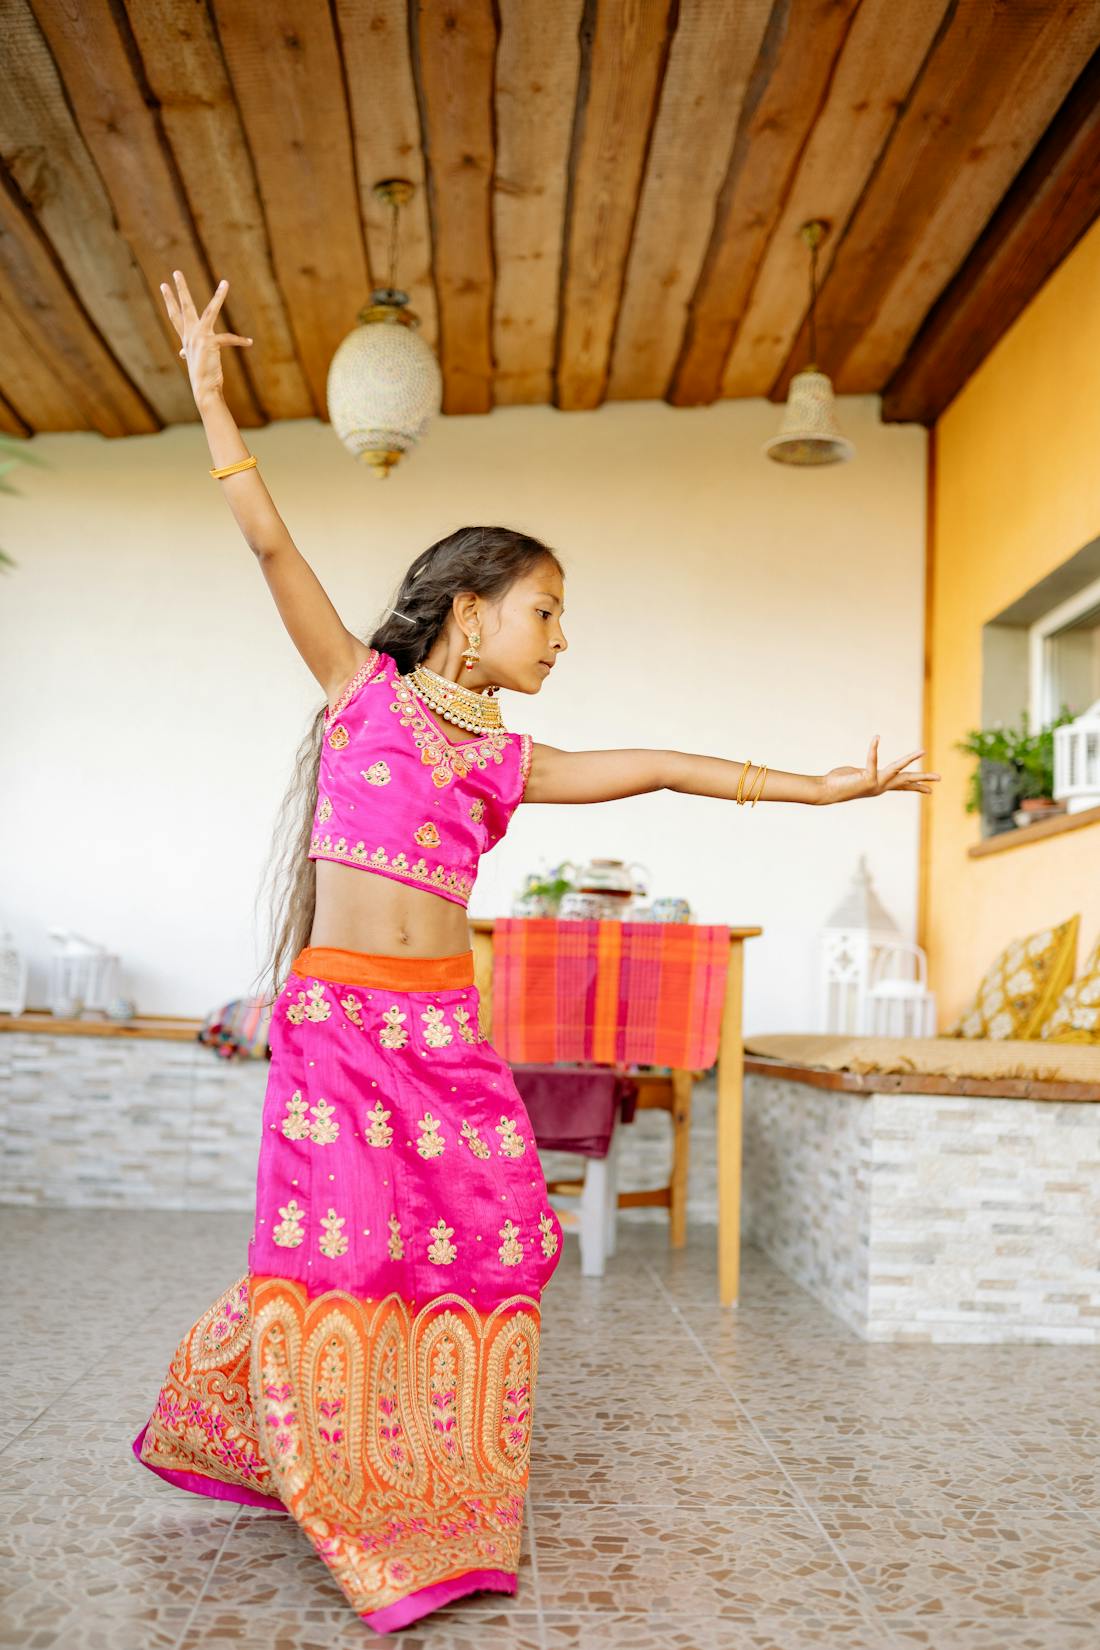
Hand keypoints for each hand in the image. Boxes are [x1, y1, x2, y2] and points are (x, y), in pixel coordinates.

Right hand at [159, 270, 251, 405]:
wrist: (203, 389)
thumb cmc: (202, 375)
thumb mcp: (194, 359)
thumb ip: (188, 351)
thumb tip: (181, 352)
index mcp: (186, 337)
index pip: (175, 315)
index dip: (170, 300)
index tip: (164, 285)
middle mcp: (190, 334)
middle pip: (185, 307)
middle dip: (181, 289)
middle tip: (176, 272)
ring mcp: (199, 337)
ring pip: (210, 311)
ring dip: (220, 296)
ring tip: (225, 282)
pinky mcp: (209, 343)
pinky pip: (228, 338)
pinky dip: (240, 341)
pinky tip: (249, 342)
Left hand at [817, 736, 939, 804]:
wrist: (827, 791)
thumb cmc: (840, 782)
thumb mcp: (858, 776)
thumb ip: (867, 771)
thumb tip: (869, 771)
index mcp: (880, 786)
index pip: (903, 786)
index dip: (917, 787)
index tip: (930, 791)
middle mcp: (880, 787)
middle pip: (906, 781)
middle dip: (923, 779)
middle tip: (940, 777)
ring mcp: (875, 784)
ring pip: (897, 770)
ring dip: (909, 759)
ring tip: (922, 750)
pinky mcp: (866, 779)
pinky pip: (872, 760)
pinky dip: (873, 748)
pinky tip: (876, 738)